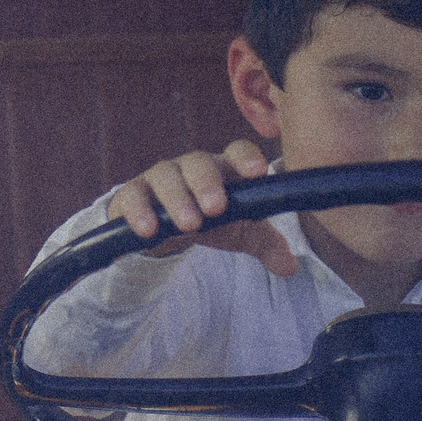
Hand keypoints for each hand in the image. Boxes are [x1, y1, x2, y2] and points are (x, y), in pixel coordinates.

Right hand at [106, 140, 296, 276]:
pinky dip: (139, 212)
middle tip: (216, 208)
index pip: (237, 153)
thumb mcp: (239, 233)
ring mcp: (158, 179)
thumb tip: (290, 268)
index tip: (258, 172)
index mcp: (223, 170)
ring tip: (188, 225)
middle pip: (199, 163)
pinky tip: (147, 231)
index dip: (247, 158)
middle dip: (208, 183)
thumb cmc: (209, 220)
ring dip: (177, 199)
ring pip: (166, 177)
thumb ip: (266, 245)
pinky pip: (132, 197)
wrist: (162, 228)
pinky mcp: (131, 195)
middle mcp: (190, 168)